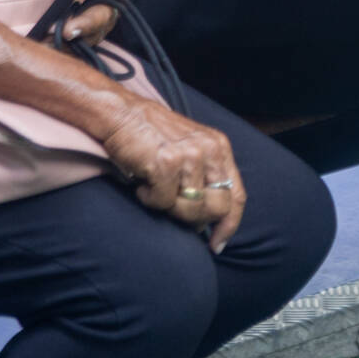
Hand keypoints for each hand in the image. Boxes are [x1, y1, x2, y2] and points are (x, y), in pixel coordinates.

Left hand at [48, 0, 139, 50]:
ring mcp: (101, 18)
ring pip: (92, 34)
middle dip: (89, 22)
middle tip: (70, 28)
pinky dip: (64, 45)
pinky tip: (47, 45)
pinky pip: (79, 42)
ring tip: (56, 41)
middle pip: (106, 14)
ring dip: (75, 39)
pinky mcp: (88, 31)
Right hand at [100, 100, 245, 250]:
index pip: (237, 195)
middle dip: (195, 218)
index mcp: (219, 148)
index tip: (217, 244)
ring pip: (190, 209)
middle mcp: (209, 150)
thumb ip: (204, 178)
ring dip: (167, 206)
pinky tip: (142, 180)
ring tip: (154, 186)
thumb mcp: (190, 149)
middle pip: (217, 208)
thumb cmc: (151, 135)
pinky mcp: (167, 164)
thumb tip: (207, 223)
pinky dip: (148, 198)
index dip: (229, 224)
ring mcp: (189, 157)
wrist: (121, 113)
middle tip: (172, 209)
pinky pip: (162, 202)